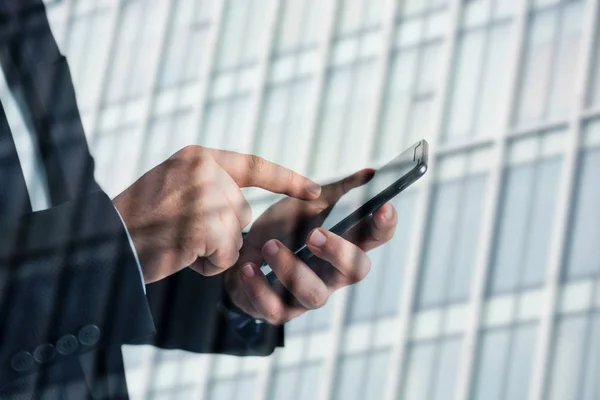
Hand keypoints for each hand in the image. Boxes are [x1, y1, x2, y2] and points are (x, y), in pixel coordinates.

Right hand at [113, 145, 321, 283]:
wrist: (102, 243)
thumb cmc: (135, 222)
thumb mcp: (172, 187)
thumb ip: (208, 187)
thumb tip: (243, 207)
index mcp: (198, 156)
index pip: (254, 165)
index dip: (286, 178)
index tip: (314, 189)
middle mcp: (206, 169)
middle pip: (240, 211)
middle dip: (219, 232)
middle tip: (177, 232)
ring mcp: (208, 195)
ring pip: (235, 236)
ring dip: (211, 250)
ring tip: (175, 242)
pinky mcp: (208, 224)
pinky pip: (226, 256)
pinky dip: (206, 265)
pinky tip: (178, 255)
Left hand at [224, 169, 398, 323]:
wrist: (245, 252)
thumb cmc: (284, 228)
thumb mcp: (309, 204)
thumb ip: (339, 191)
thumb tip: (371, 173)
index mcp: (345, 244)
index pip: (375, 238)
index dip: (384, 226)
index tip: (384, 207)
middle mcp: (333, 274)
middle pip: (354, 271)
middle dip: (336, 252)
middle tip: (313, 234)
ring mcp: (308, 296)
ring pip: (314, 295)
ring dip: (291, 269)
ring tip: (269, 245)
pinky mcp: (279, 311)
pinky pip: (274, 308)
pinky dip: (259, 288)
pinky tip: (248, 267)